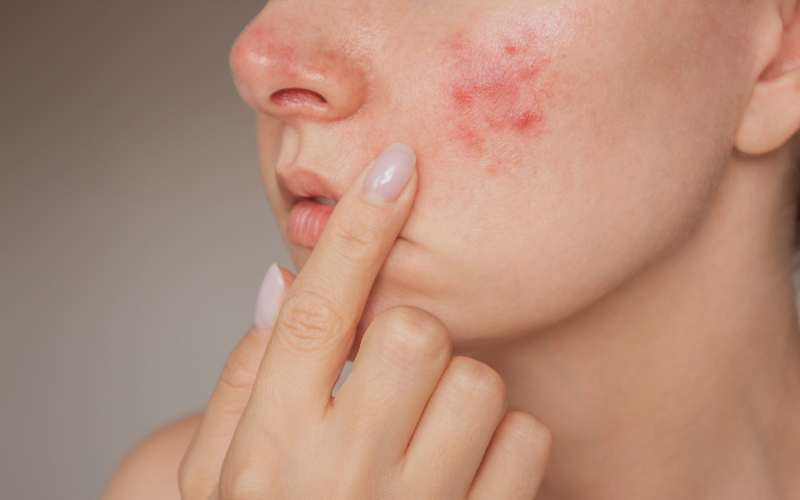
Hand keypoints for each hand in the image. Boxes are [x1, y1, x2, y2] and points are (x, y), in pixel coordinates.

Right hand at [178, 143, 551, 498]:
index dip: (357, 231)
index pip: (315, 314)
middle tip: (393, 368)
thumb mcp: (220, 474)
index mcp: (269, 448)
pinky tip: (466, 468)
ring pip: (478, 382)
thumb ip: (242, 378)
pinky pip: (526, 439)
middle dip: (411, 335)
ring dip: (459, 391)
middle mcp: (342, 476)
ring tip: (427, 431)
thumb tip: (279, 283)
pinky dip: (506, 441)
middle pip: (413, 332)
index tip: (395, 167)